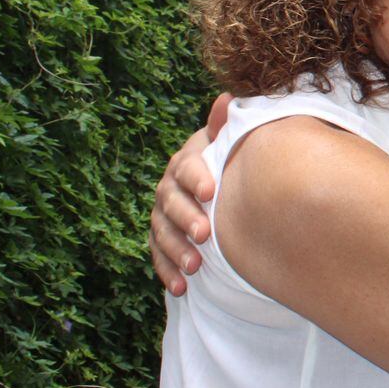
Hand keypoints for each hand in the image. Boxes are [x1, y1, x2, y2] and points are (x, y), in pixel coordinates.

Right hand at [148, 94, 229, 294]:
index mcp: (186, 162)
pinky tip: (179, 288)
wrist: (222, 192)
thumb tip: (227, 99)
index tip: (212, 191)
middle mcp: (169, 188)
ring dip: (176, 250)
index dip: (196, 178)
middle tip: (204, 234)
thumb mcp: (230, 145)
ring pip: (162, 233)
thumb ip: (227, 128)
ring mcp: (162, 216)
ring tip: (195, 266)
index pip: (186, 167)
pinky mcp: (162, 241)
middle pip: (170, 203)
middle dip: (185, 219)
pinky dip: (167, 272)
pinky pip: (158, 257)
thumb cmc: (230, 164)